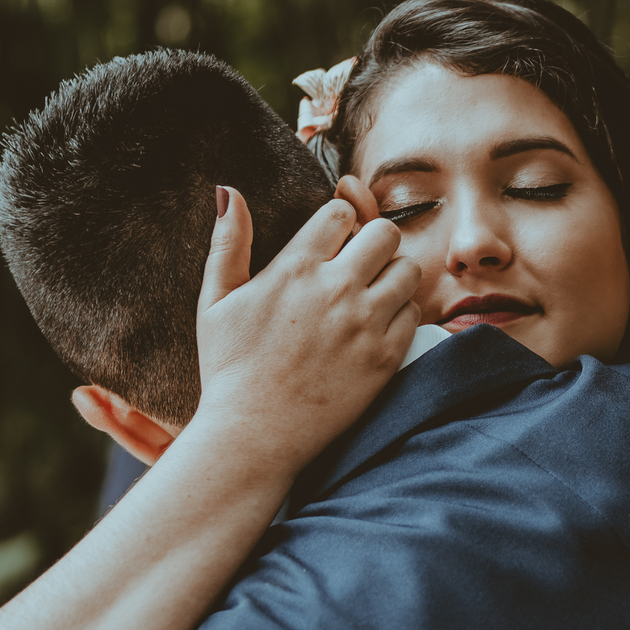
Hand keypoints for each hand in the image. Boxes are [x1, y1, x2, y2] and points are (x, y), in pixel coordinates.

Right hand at [189, 185, 420, 475]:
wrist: (253, 437)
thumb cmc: (229, 370)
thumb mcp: (214, 302)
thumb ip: (227, 243)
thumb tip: (228, 191)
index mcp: (294, 267)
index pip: (341, 212)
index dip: (340, 220)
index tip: (333, 240)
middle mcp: (336, 289)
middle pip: (385, 233)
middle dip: (375, 242)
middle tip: (360, 264)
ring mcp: (365, 324)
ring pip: (408, 270)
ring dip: (393, 276)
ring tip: (372, 295)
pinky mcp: (385, 357)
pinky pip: (414, 313)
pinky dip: (401, 314)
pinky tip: (377, 327)